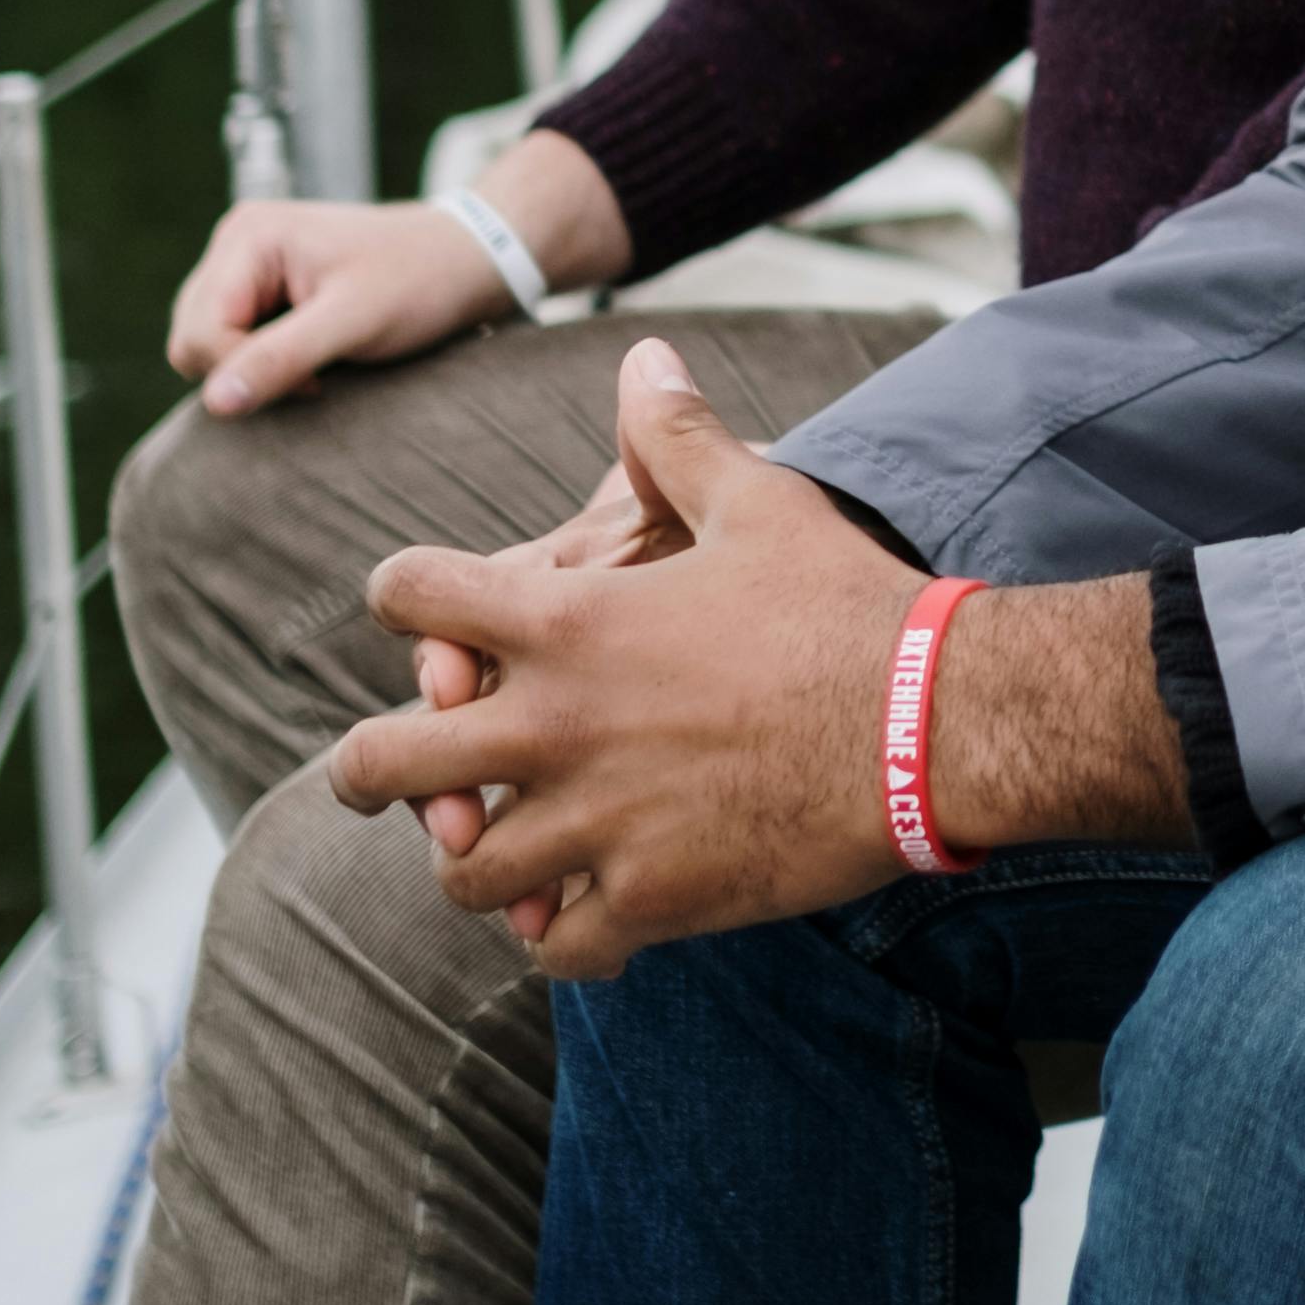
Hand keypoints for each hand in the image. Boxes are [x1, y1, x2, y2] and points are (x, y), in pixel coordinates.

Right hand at [165, 129, 621, 411]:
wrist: (467, 260)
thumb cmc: (421, 282)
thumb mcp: (354, 323)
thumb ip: (281, 359)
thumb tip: (214, 403)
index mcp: (250, 236)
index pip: (201, 333)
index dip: (249, 372)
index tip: (318, 380)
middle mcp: (235, 243)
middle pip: (191, 341)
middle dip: (247, 372)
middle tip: (319, 375)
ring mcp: (243, 265)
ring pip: (204, 347)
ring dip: (256, 370)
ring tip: (319, 363)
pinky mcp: (258, 288)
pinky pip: (229, 343)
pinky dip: (264, 363)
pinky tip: (313, 355)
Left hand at [324, 338, 927, 975]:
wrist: (934, 724)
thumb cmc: (847, 603)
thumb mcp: (761, 500)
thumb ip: (676, 437)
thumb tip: (643, 358)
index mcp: (568, 624)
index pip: (411, 598)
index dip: (402, 598)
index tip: (423, 618)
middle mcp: (556, 728)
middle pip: (383, 764)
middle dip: (369, 769)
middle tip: (387, 771)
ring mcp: (596, 825)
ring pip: (461, 875)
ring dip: (467, 861)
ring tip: (490, 850)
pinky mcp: (651, 900)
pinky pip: (556, 946)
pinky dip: (557, 932)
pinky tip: (579, 908)